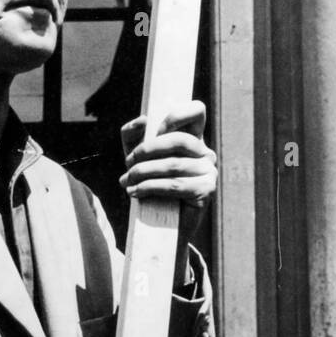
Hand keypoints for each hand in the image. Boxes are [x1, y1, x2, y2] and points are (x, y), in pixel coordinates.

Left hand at [118, 102, 216, 279]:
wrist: (161, 225)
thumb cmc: (150, 184)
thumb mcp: (137, 157)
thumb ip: (133, 135)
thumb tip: (141, 121)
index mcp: (194, 138)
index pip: (196, 110)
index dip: (175, 116)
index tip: (155, 130)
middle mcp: (205, 152)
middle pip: (179, 139)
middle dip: (148, 149)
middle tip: (129, 162)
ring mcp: (209, 172)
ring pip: (173, 164)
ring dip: (143, 172)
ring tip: (126, 181)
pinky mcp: (205, 191)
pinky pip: (175, 185)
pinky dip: (150, 187)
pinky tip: (135, 192)